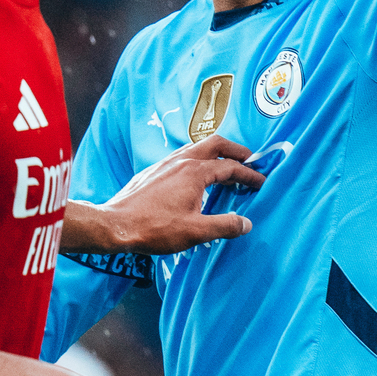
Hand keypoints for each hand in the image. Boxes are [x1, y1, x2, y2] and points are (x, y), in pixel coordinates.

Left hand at [62, 136, 265, 254]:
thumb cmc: (153, 228)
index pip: (231, 168)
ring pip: (196, 147)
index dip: (250, 175)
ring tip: (225, 165)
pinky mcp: (153, 171)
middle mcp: (181, 161)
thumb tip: (246, 223)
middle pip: (215, 144)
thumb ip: (225, 225)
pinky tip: (196, 176)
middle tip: (250, 160)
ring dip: (215, 153)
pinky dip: (198, 159)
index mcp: (195, 172)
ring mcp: (165, 164)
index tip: (262, 182)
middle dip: (236, 150)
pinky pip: (182, 156)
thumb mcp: (195, 232)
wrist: (114, 226)